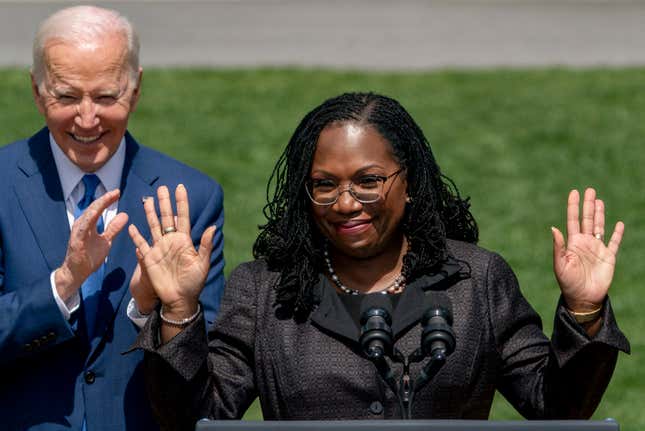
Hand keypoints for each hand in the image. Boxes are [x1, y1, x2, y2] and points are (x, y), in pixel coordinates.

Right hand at [56, 189, 128, 300]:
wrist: (77, 273)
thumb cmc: (89, 256)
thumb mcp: (106, 241)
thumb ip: (113, 228)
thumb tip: (124, 215)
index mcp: (89, 224)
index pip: (99, 209)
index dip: (107, 200)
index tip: (117, 192)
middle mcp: (82, 225)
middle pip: (93, 208)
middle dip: (104, 199)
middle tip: (116, 191)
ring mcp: (78, 232)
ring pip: (87, 215)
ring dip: (98, 206)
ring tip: (108, 197)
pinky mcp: (76, 241)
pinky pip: (82, 228)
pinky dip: (89, 219)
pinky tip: (96, 212)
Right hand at [128, 184, 215, 319]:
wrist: (180, 299)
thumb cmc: (194, 282)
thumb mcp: (203, 264)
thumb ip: (206, 245)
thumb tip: (213, 227)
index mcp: (184, 241)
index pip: (183, 217)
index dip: (181, 202)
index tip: (180, 187)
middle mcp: (171, 241)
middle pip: (167, 217)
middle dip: (165, 202)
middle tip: (162, 187)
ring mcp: (159, 249)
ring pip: (153, 226)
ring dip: (150, 213)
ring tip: (148, 199)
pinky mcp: (149, 259)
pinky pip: (141, 245)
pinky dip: (136, 237)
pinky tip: (132, 227)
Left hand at [551, 188, 624, 311]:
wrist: (583, 299)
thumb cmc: (568, 283)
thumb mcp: (560, 265)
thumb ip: (558, 247)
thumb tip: (553, 228)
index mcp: (572, 243)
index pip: (573, 220)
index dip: (573, 206)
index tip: (574, 192)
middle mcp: (584, 243)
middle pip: (587, 219)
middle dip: (588, 205)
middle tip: (589, 189)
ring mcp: (597, 249)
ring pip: (600, 227)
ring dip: (600, 214)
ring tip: (599, 200)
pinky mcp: (609, 257)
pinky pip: (614, 242)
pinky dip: (617, 233)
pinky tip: (619, 223)